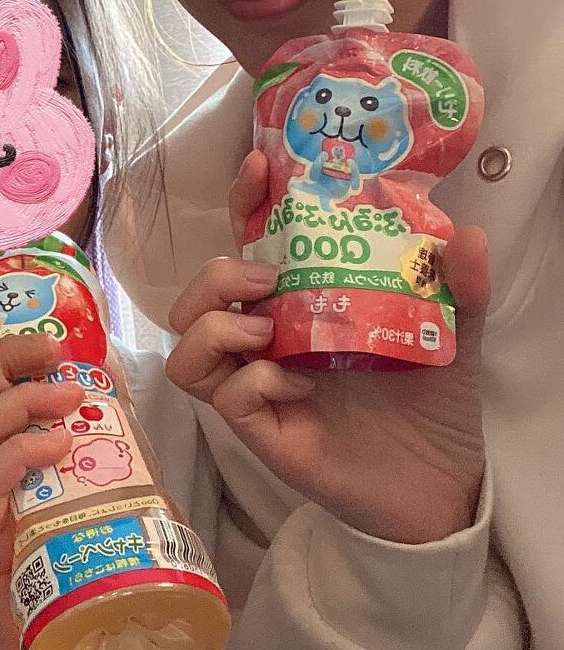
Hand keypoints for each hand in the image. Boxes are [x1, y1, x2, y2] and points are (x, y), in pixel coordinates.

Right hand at [165, 151, 487, 544]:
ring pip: (184, 348)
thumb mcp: (453, 332)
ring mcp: (256, 387)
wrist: (442, 480)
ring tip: (270, 337)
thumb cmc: (432, 399)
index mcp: (296, 304)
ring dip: (216, 329)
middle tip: (270, 283)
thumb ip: (458, 285)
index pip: (245, 244)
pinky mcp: (262, 431)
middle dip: (215, 276)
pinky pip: (227, 398)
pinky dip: (254, 383)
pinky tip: (302, 387)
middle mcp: (264, 341)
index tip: (258, 169)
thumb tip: (466, 233)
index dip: (240, 203)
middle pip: (192, 297)